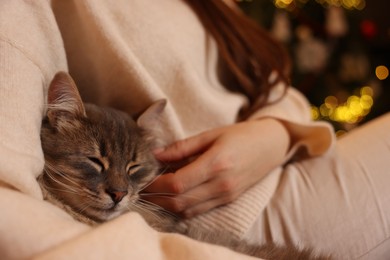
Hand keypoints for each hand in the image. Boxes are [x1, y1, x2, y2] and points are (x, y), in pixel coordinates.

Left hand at [142, 118, 289, 217]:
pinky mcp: (228, 200)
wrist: (271, 146)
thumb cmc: (241, 135)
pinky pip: (199, 210)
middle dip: (156, 199)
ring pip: (187, 210)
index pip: (177, 183)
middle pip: (179, 201)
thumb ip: (182, 147)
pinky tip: (171, 198)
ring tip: (152, 195)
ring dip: (166, 206)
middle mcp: (221, 184)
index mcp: (217, 163)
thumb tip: (155, 155)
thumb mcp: (212, 134)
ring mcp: (226, 195)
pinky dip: (181, 208)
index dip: (155, 184)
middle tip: (141, 189)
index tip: (141, 179)